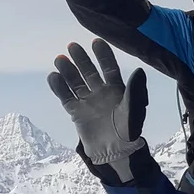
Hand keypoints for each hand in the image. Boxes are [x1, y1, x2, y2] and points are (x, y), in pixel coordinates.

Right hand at [47, 39, 147, 184]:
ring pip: (76, 83)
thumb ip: (135, 90)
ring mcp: (88, 102)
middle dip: (82, 59)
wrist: (115, 152)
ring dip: (68, 71)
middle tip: (72, 45)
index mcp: (118, 90)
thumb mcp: (135, 109)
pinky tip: (53, 76)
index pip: (109, 68)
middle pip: (89, 72)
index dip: (103, 56)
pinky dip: (59, 87)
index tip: (96, 42)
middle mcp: (102, 93)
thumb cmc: (129, 130)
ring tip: (60, 58)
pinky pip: (66, 97)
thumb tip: (139, 70)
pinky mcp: (76, 113)